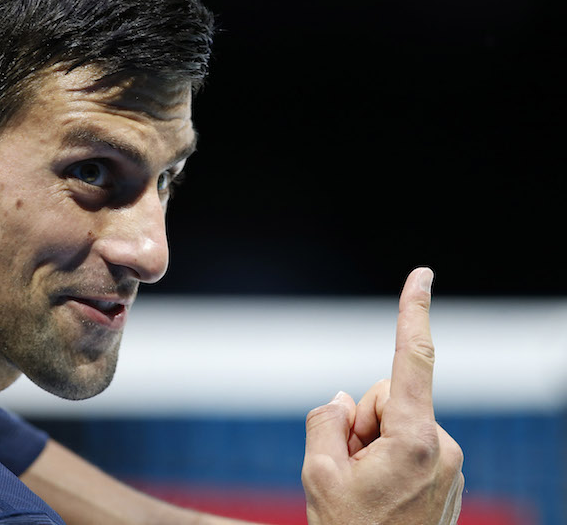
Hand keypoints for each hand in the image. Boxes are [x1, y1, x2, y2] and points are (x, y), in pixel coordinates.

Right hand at [301, 267, 463, 524]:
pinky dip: (386, 455)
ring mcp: (448, 461)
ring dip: (371, 442)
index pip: (412, 360)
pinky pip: (408, 442)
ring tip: (363, 486)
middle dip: (360, 420)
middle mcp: (442, 445)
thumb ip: (327, 420)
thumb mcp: (318, 473)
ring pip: (395, 421)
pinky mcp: (446, 472)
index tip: (422, 275)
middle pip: (387, 397)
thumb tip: (342, 399)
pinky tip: (379, 493)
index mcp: (415, 440)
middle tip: (347, 468)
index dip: (413, 312)